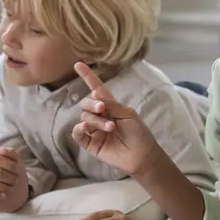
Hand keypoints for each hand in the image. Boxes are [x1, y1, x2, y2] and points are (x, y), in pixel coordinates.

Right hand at [0, 147, 28, 212]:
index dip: (11, 166)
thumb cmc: (14, 177)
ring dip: (5, 187)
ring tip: (10, 188)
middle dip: (10, 178)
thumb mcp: (17, 164)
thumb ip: (12, 154)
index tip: (18, 172)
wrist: (15, 195)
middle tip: (15, 181)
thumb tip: (1, 150)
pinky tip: (4, 195)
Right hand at [72, 62, 159, 176]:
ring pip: (84, 117)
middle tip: (102, 108)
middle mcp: (99, 116)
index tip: (78, 64)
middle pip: (86, 104)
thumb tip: (95, 95)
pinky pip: (78, 133)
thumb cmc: (138, 132)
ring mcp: (93, 130)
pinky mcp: (90, 143)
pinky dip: (80, 128)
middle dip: (92, 104)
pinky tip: (87, 126)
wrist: (141, 154)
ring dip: (96, 120)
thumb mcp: (127, 113)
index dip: (87, 77)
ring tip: (110, 127)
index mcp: (110, 106)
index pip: (96, 88)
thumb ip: (111, 104)